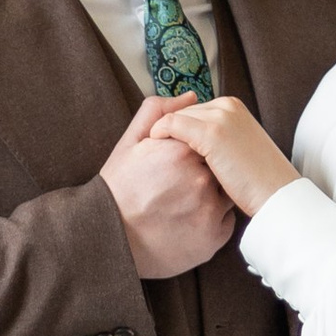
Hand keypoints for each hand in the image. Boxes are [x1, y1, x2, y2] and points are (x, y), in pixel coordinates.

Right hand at [100, 92, 235, 277]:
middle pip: (217, 166)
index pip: (205, 141)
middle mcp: (200, 178)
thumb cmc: (117, 190)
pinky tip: (186, 221)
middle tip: (175, 188)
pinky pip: (225, 220)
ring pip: (225, 192)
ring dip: (210, 195)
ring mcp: (209, 209)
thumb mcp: (130, 143)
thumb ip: (158, 113)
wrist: (109, 238)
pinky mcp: (214, 235)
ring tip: (180, 205)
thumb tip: (189, 96)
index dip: (192, 152)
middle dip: (202, 172)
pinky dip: (211, 219)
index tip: (175, 166)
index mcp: (181, 151)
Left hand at [150, 94, 297, 216]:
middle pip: (182, 112)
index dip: (176, 128)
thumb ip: (218, 140)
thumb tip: (193, 144)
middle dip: (166, 129)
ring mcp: (220, 117)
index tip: (161, 145)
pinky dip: (159, 135)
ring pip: (174, 116)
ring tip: (150, 153)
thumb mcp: (237, 151)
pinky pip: (172, 125)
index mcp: (233, 108)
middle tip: (151, 149)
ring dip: (160, 133)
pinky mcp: (211, 133)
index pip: (192, 110)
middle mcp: (226, 106)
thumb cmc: (256, 181)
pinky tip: (154, 153)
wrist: (276, 194)